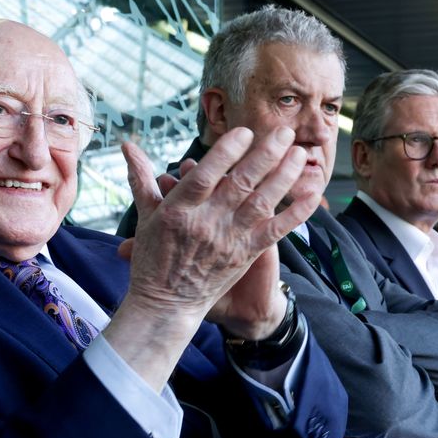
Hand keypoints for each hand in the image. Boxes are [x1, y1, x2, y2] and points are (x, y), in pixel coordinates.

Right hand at [105, 127, 316, 389]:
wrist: (166, 305)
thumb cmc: (153, 258)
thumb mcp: (145, 216)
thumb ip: (141, 177)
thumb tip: (126, 144)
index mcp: (179, 210)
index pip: (206, 175)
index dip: (226, 152)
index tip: (244, 132)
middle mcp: (207, 223)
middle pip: (241, 183)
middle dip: (266, 155)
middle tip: (285, 131)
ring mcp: (229, 240)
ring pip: (262, 202)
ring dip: (284, 177)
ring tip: (301, 153)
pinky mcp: (246, 255)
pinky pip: (276, 231)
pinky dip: (295, 213)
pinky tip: (312, 194)